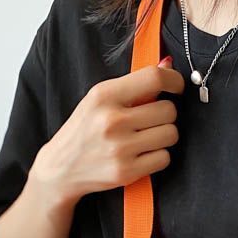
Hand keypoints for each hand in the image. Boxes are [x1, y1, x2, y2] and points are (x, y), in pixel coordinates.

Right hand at [30, 57, 184, 209]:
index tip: (176, 86)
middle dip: (165, 114)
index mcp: (104, 95)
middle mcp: (112, 120)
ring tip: (146, 137)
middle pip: (168, 110)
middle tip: (152, 119)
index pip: (153, 78)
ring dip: (164, 136)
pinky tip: (142, 153)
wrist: (61, 167)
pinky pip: (164, 158)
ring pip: (170, 134)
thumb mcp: (99, 99)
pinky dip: (158, 156)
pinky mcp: (127, 171)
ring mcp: (120, 148)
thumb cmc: (84, 130)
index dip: (174, 81)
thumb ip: (132, 84)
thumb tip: (167, 65)